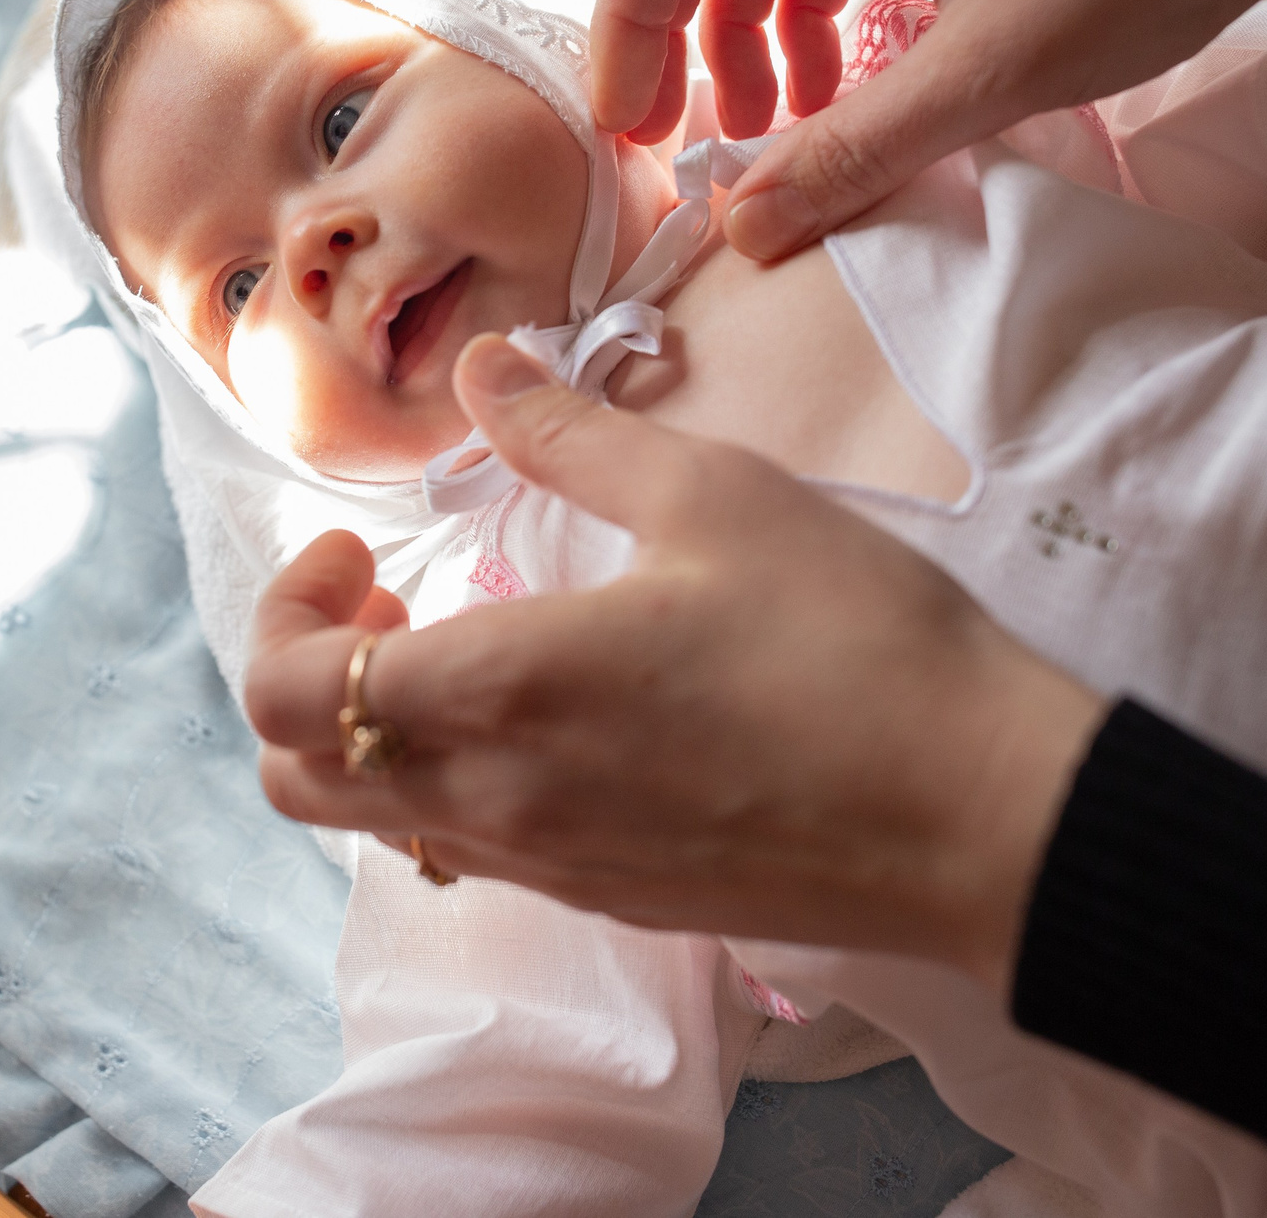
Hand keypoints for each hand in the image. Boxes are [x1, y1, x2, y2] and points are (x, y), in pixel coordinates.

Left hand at [244, 334, 1106, 991]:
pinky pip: (465, 855)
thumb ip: (568, 434)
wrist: (981, 817)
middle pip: (296, 777)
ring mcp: (547, 866)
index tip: (362, 545)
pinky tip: (538, 714)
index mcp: (499, 691)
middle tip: (388, 594)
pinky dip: (445, 785)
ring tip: (464, 643)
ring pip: (375, 825)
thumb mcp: (712, 496)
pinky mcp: (605, 901)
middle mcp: (495, 800)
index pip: (285, 691)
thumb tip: (480, 367)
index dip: (286, 607)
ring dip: (370, 733)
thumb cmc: (852, 642)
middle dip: (302, 676)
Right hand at [591, 0, 1266, 259]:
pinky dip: (816, 3)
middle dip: (686, 40)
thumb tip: (746, 230)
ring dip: (755, 30)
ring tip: (780, 129)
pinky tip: (847, 77)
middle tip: (693, 146)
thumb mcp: (996, 69)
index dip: (630, 30)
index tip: (633, 129)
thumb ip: (858, 149)